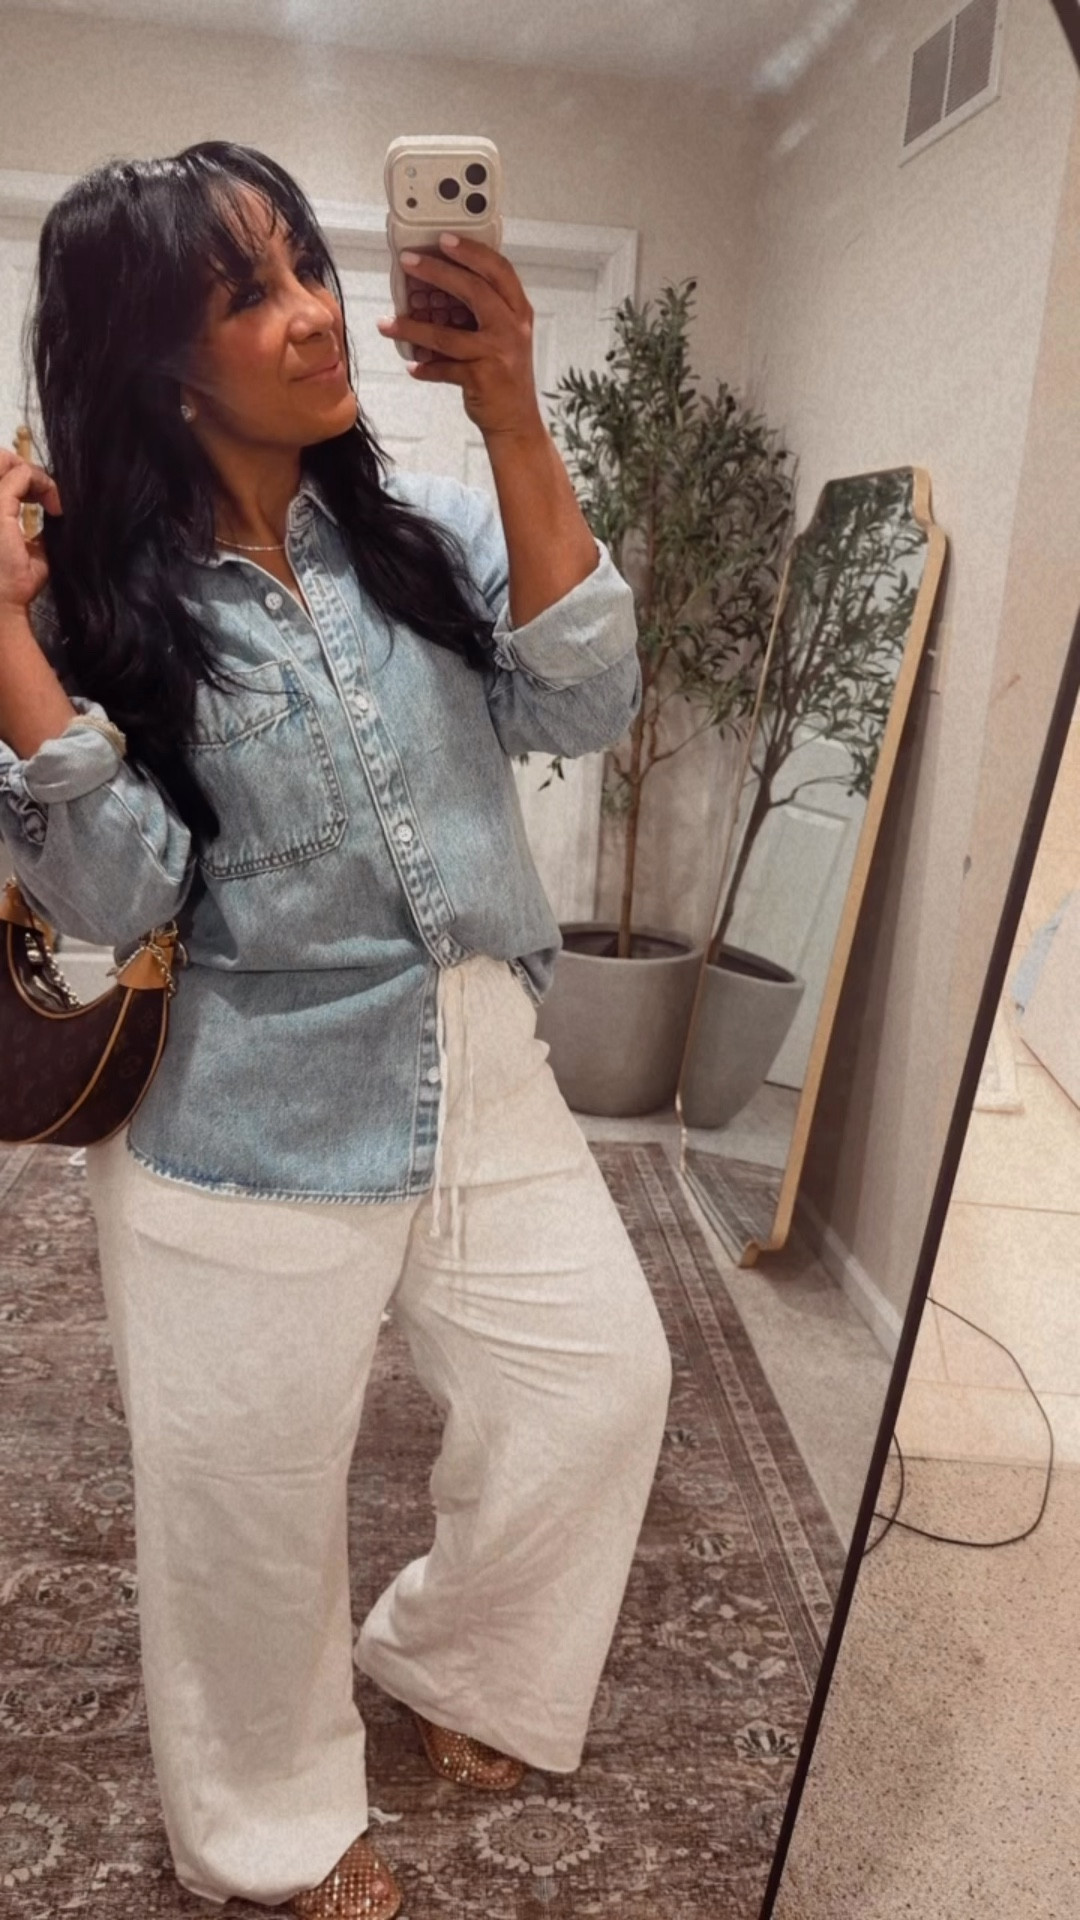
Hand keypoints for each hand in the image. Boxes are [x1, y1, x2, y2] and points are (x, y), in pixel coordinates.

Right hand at [0, 449, 61, 614]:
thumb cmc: (16, 583)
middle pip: (0, 460)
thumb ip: (35, 530)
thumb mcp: (31, 551)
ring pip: (7, 460)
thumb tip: (55, 516)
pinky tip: (56, 507)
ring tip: (51, 498)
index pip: (1, 473)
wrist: (5, 603)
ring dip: (35, 474)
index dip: (26, 479)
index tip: (51, 505)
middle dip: (26, 469)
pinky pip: (22, 475)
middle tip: (48, 493)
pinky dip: (44, 484)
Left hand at [377, 234, 543, 442]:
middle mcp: (512, 329)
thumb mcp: (505, 334)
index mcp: (518, 311)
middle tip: (409, 262)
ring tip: (388, 323)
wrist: (516, 421)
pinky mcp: (482, 379)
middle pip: (474, 291)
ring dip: (412, 328)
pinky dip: (425, 368)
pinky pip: (444, 369)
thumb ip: (484, 309)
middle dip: (437, 272)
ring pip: (448, 335)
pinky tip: (413, 366)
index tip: (444, 239)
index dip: (471, 252)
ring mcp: (498, 354)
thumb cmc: (505, 374)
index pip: (498, 270)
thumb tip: (437, 285)